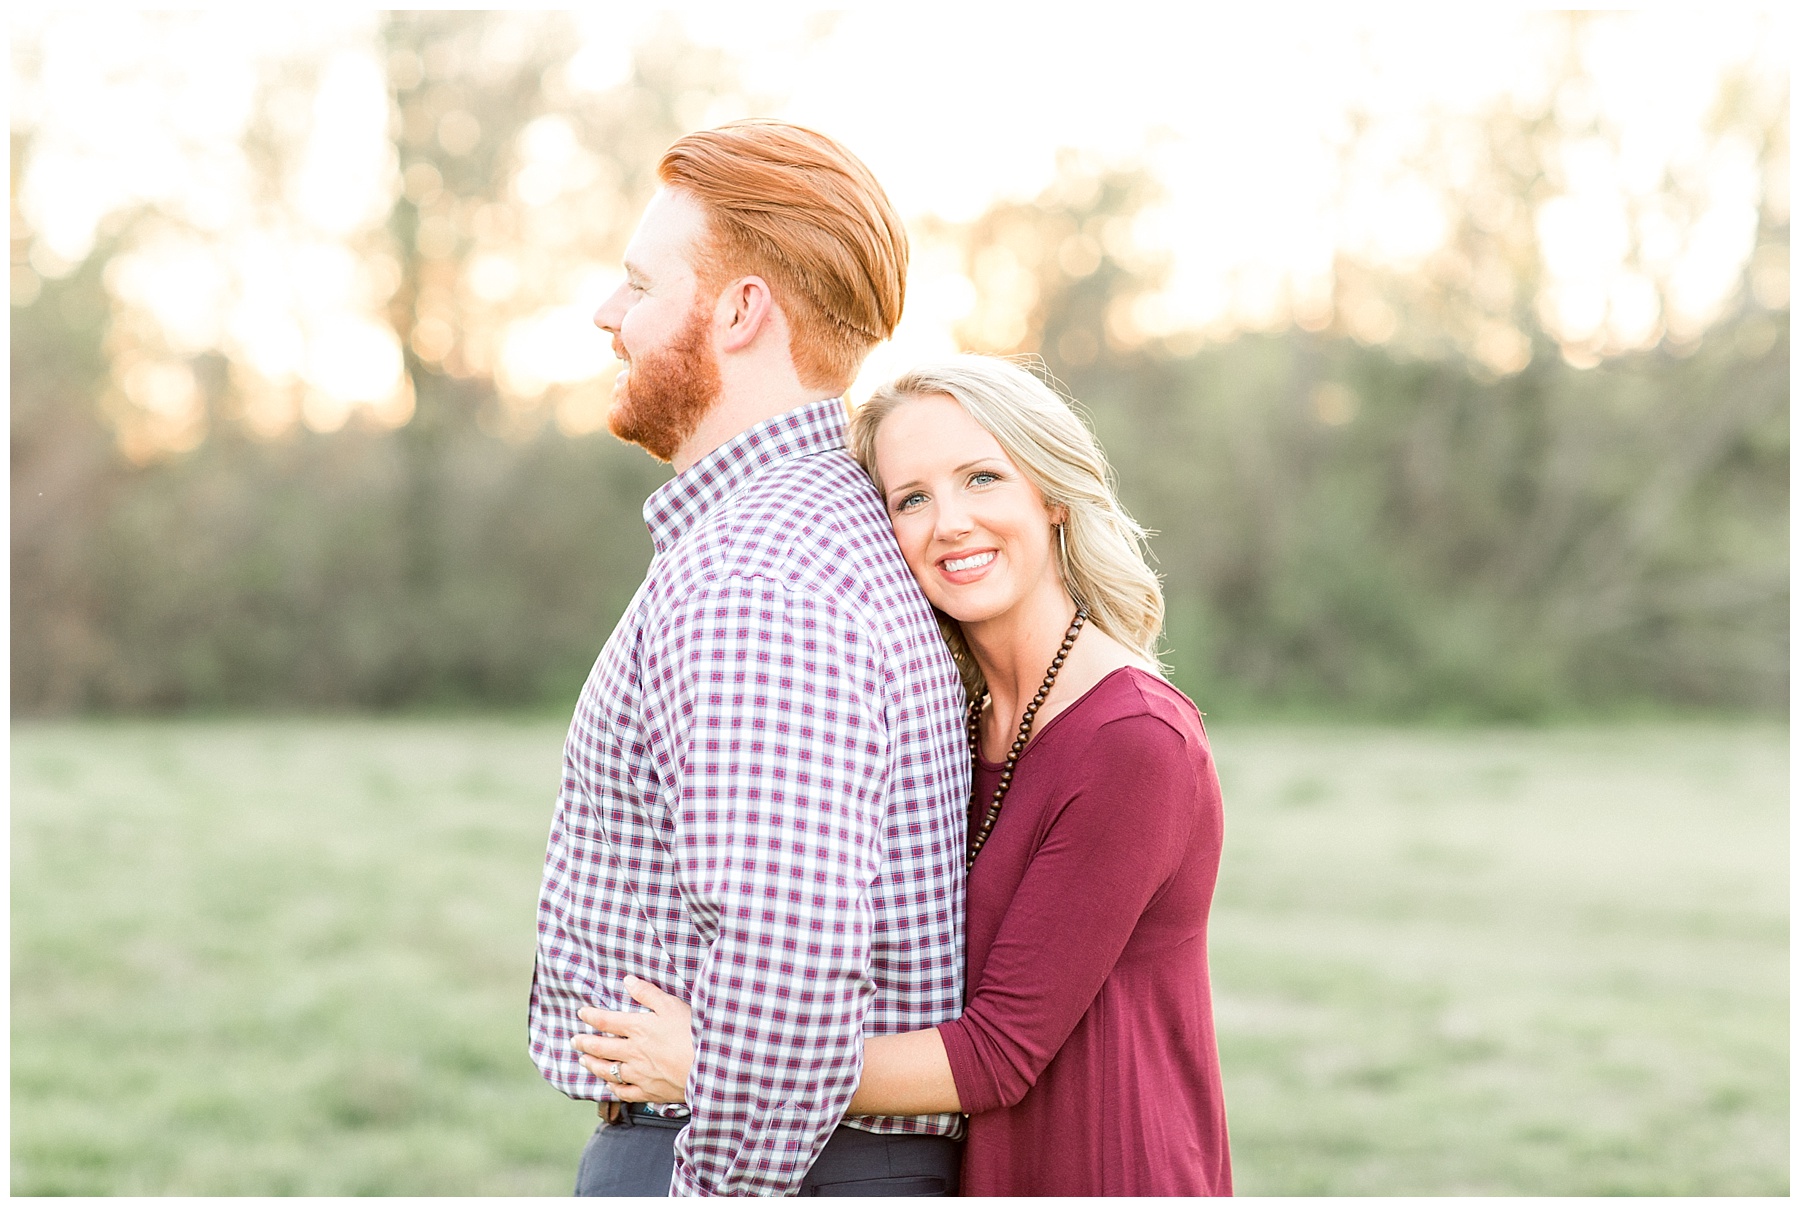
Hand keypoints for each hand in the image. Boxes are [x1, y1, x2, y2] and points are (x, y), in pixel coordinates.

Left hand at [571, 975, 694, 1103]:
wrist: (710, 1068)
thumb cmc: (694, 1033)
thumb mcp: (673, 1005)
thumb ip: (648, 993)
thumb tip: (628, 980)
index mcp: (638, 1028)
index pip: (606, 1021)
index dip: (591, 1016)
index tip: (581, 1013)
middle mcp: (633, 1052)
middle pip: (601, 1047)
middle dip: (585, 1042)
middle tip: (574, 1040)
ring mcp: (639, 1074)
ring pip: (607, 1071)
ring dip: (593, 1064)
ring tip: (583, 1061)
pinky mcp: (649, 1092)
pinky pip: (624, 1092)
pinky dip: (613, 1088)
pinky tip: (609, 1085)